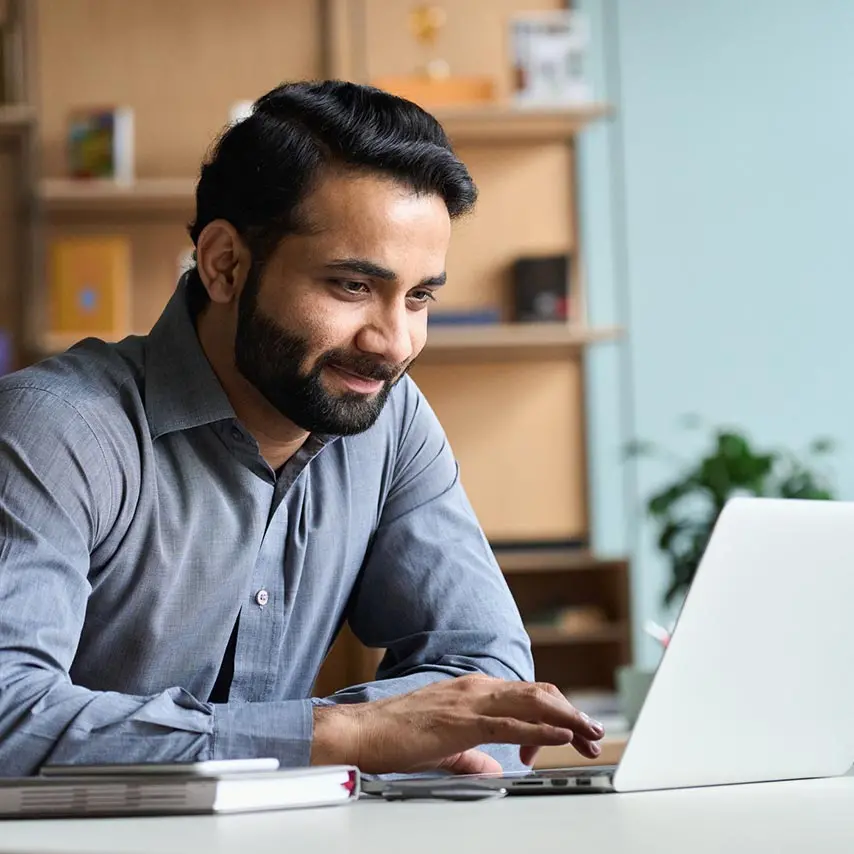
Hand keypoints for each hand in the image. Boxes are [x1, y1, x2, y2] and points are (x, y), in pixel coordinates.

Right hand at [310, 674, 604, 774]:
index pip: (526, 696)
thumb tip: (495, 768)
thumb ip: (472, 755)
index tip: (572, 735)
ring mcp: (470, 701)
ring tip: (590, 732)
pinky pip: (511, 722)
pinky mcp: (463, 720)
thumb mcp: (444, 746)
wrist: (362, 731)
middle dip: (570, 713)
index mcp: (473, 691)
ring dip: (566, 718)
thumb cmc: (396, 736)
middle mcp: (476, 688)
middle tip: (593, 734)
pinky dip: (542, 728)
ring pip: (532, 703)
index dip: (555, 713)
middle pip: (538, 695)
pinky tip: (561, 735)